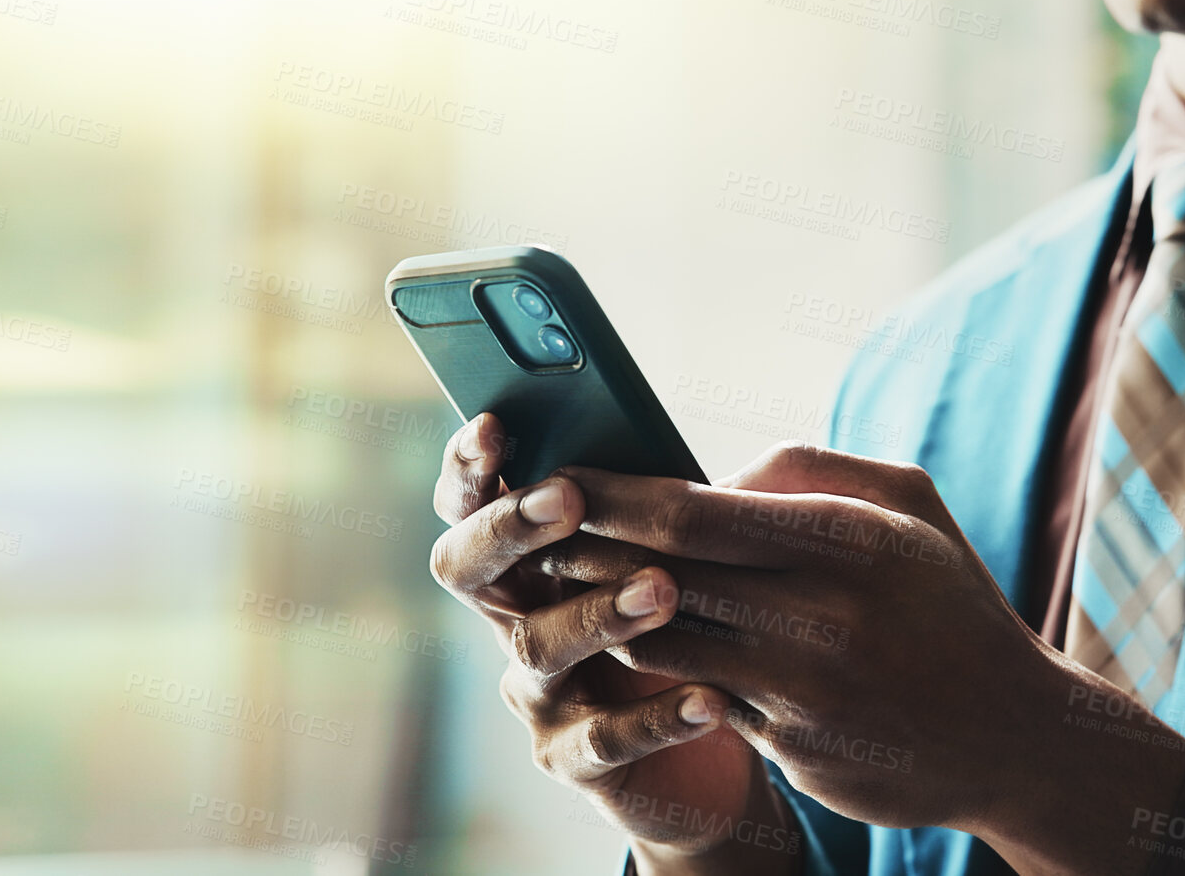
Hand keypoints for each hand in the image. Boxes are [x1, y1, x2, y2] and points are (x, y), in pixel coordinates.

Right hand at [429, 415, 800, 874]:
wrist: (716, 748)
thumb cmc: (693, 624)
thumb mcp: (673, 555)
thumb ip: (653, 510)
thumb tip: (673, 450)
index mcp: (530, 561)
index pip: (470, 504)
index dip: (469, 466)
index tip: (493, 422)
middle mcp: (513, 622)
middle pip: (468, 569)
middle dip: (511, 528)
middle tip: (569, 499)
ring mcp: (536, 695)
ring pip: (538, 648)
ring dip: (598, 613)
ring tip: (664, 588)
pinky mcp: (572, 762)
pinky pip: (603, 739)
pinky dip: (658, 717)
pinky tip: (711, 698)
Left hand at [540, 441, 1184, 872]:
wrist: (1012, 736)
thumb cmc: (947, 602)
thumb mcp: (908, 505)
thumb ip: (809, 469)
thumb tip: (710, 474)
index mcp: (851, 538)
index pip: (695, 512)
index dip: (614, 494)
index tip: (563, 474)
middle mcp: (824, 615)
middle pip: (664, 575)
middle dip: (588, 547)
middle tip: (536, 523)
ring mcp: (805, 690)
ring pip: (668, 642)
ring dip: (608, 612)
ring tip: (567, 581)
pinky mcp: (793, 747)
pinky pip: (704, 698)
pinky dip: (661, 670)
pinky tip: (631, 646)